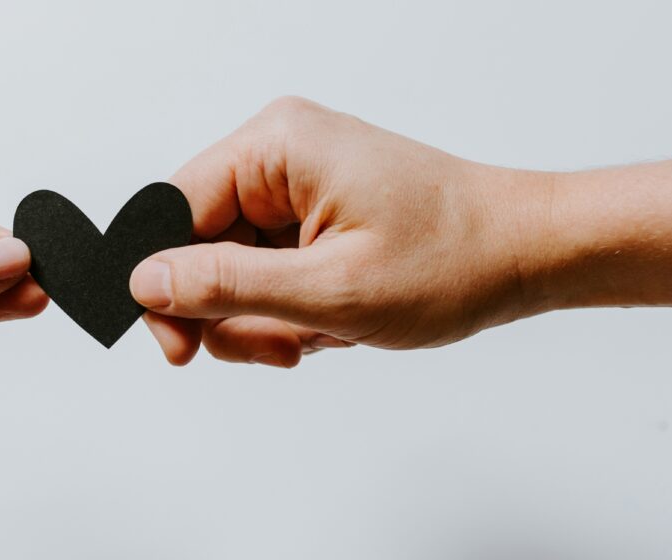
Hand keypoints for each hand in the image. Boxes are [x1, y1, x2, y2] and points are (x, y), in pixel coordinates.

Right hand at [128, 96, 546, 366]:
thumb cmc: (453, 259)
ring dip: (266, 318)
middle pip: (199, 245)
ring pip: (232, 268)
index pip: (170, 211)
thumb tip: (144, 283)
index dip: (164, 285)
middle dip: (232, 312)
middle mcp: (280, 154)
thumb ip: (226, 286)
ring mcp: (297, 184)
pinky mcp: (313, 212)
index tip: (179, 348)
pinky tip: (333, 322)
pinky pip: (267, 270)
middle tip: (281, 347)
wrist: (527, 254)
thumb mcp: (330, 289)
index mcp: (276, 146)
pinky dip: (290, 309)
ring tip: (320, 334)